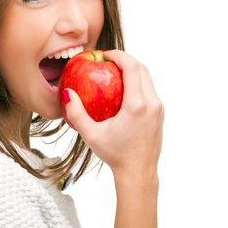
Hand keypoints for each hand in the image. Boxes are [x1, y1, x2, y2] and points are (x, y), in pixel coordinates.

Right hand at [61, 50, 163, 178]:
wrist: (139, 173)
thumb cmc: (114, 154)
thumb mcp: (91, 135)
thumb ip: (76, 114)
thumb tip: (67, 93)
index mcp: (137, 105)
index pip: (132, 68)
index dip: (119, 55)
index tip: (105, 54)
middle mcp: (152, 103)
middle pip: (142, 68)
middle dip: (126, 59)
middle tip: (108, 59)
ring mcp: (158, 108)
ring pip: (148, 78)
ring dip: (132, 69)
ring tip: (114, 71)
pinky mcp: (160, 113)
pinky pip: (149, 89)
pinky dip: (137, 81)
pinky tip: (122, 88)